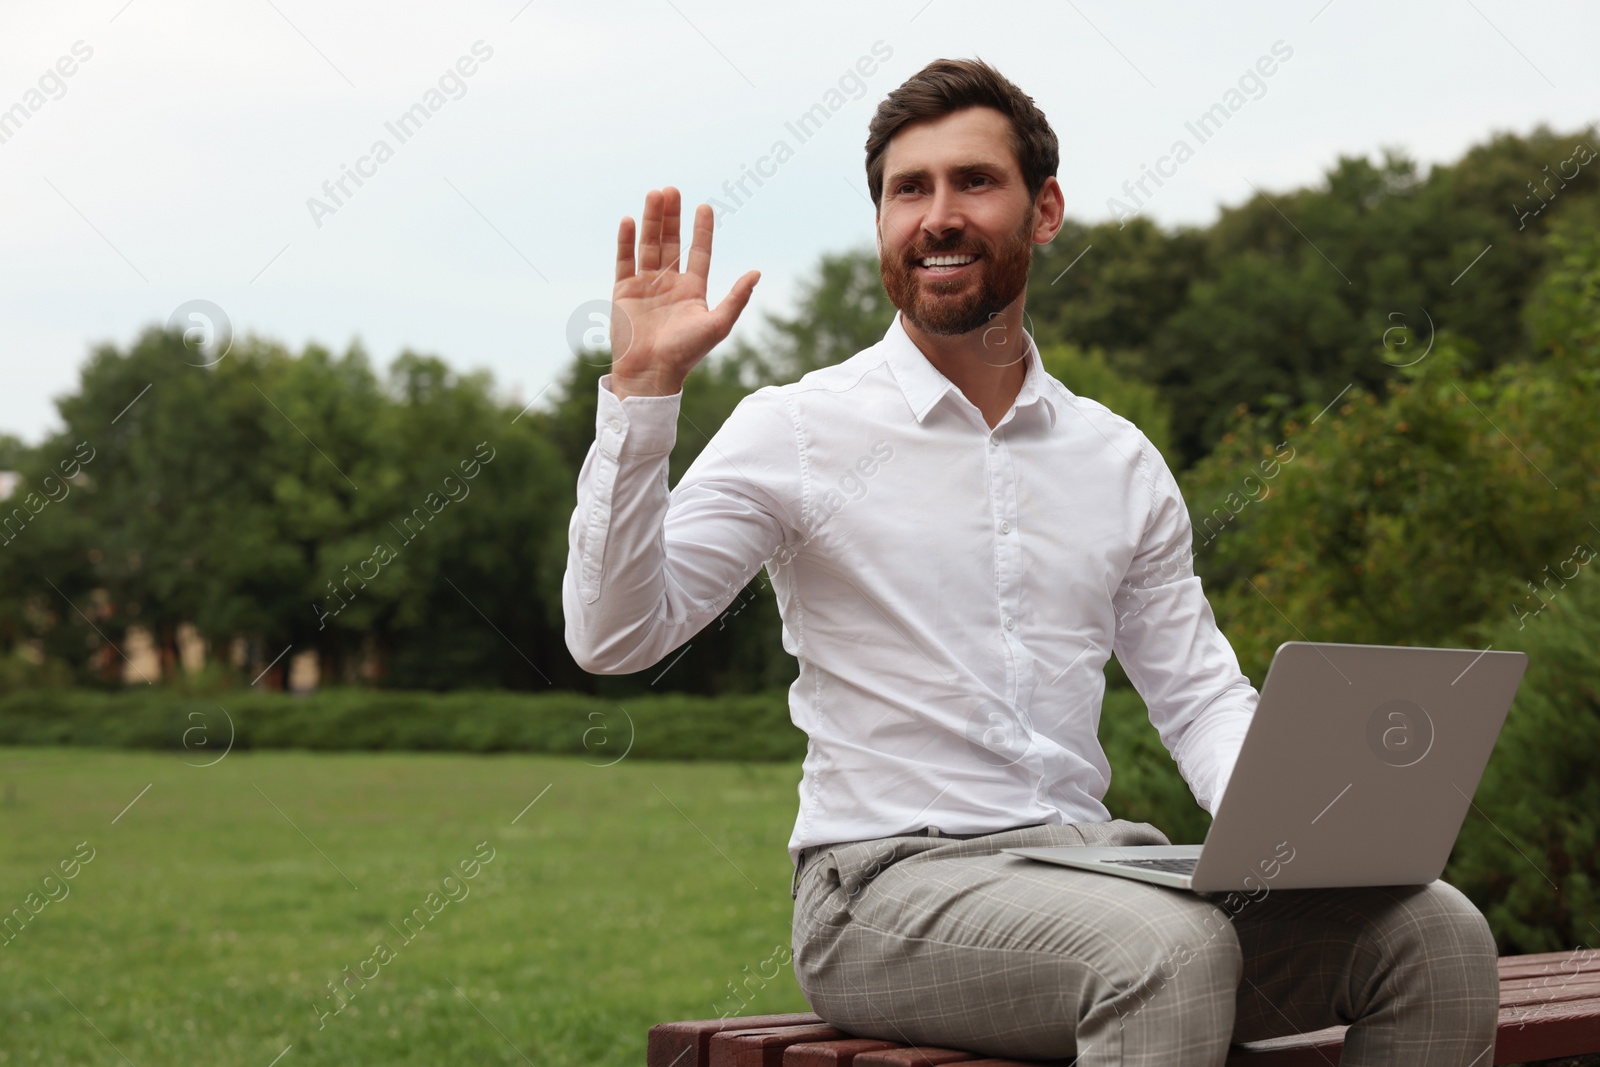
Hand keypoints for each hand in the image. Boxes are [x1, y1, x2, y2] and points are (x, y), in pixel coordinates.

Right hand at [609, 186, 759, 397]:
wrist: (651, 373)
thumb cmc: (686, 353)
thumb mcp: (718, 325)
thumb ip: (737, 298)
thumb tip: (757, 272)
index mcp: (692, 290)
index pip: (698, 252)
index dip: (701, 230)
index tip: (705, 206)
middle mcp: (668, 284)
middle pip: (670, 242)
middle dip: (671, 217)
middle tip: (672, 190)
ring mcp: (645, 285)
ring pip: (648, 245)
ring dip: (650, 220)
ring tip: (654, 194)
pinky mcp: (623, 291)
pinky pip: (624, 260)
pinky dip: (626, 240)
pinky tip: (629, 220)